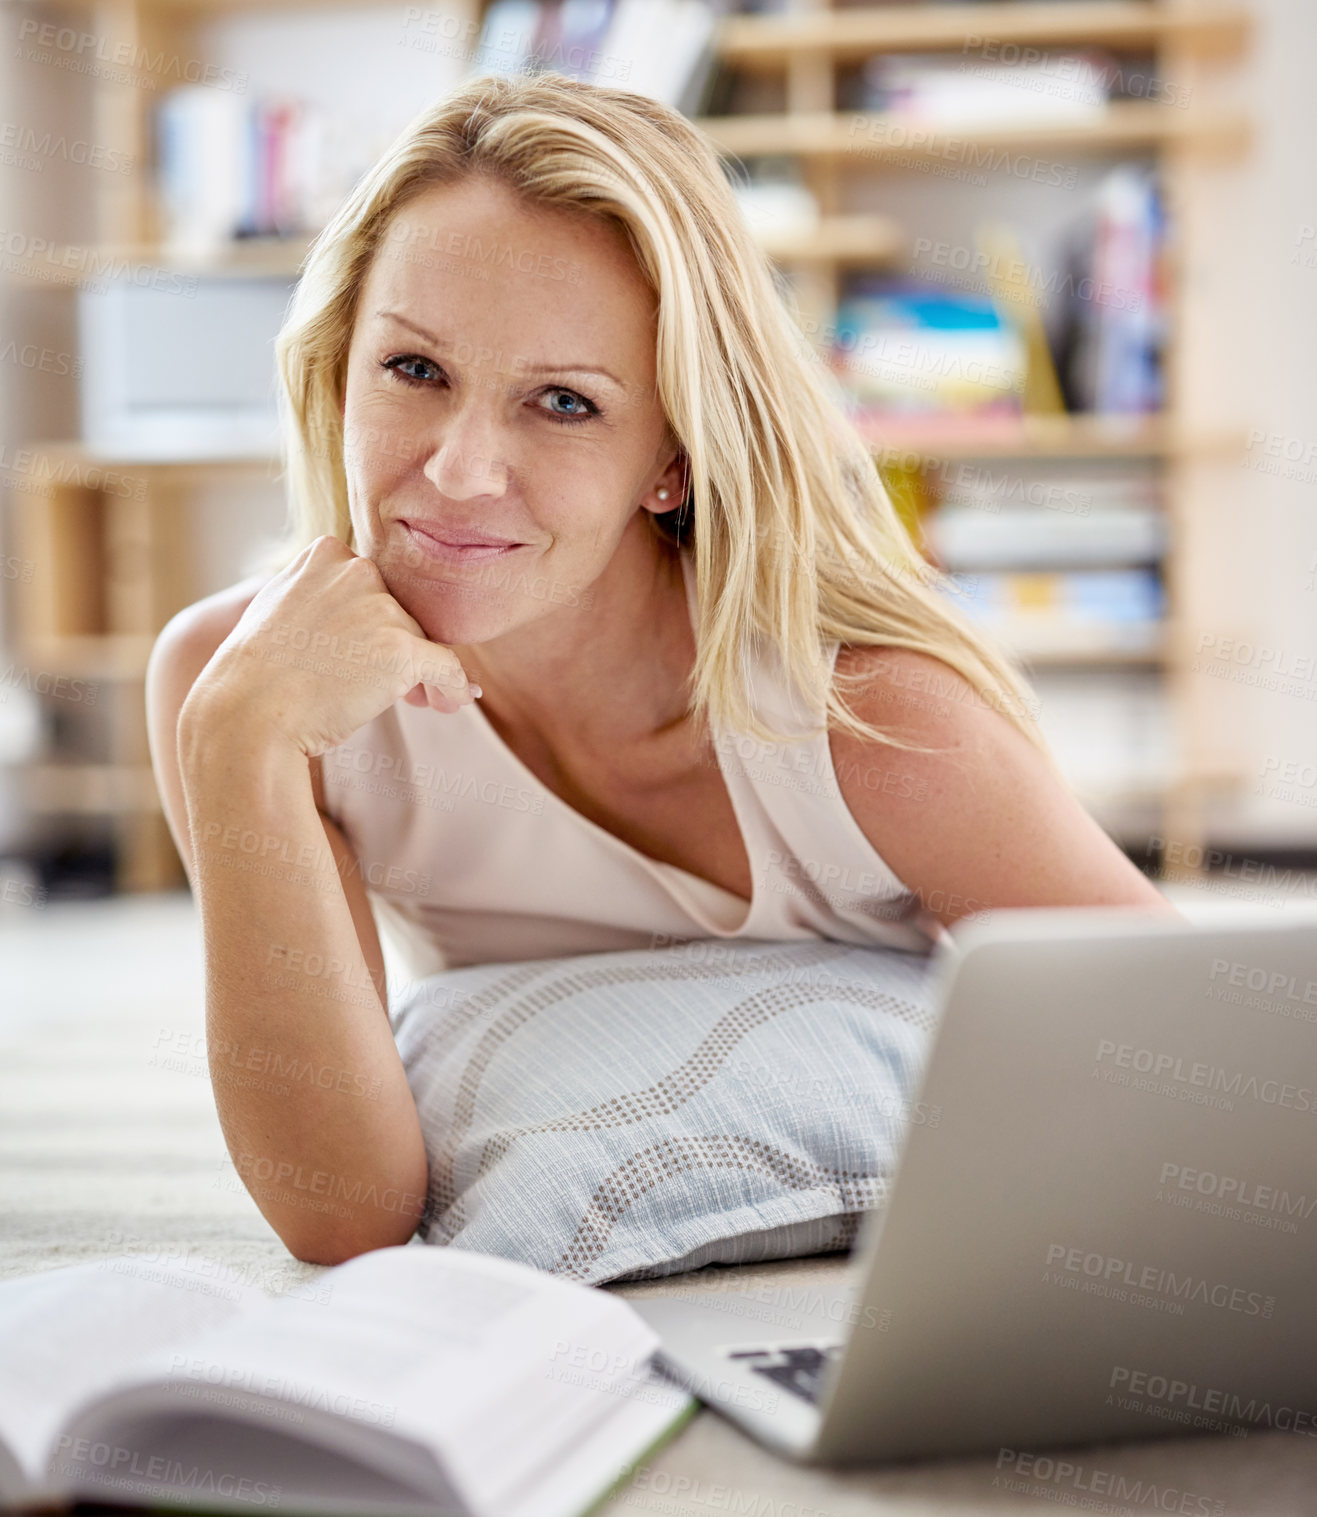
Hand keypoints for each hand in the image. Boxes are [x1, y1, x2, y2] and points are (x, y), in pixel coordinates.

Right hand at [182, 535, 477, 758]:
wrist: (248, 715)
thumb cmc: (257, 674)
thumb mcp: (278, 607)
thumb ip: (319, 591)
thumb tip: (364, 596)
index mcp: (326, 553)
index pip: (373, 585)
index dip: (375, 621)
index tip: (364, 653)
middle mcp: (357, 570)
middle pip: (400, 611)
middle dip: (398, 646)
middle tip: (384, 684)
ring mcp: (381, 609)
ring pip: (423, 641)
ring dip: (421, 673)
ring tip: (411, 701)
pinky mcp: (403, 649)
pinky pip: (449, 668)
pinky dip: (454, 688)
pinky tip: (452, 704)